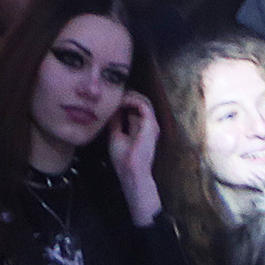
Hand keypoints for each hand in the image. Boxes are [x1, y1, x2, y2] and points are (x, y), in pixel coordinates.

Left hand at [108, 93, 163, 222]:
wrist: (130, 171)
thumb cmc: (123, 159)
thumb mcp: (116, 135)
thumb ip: (116, 122)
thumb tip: (112, 109)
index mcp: (142, 128)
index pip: (137, 108)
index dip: (125, 101)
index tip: (112, 98)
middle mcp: (149, 125)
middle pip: (141, 102)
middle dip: (128, 96)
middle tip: (114, 94)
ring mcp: (151, 124)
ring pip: (144, 100)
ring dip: (130, 96)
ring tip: (118, 96)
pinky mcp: (150, 124)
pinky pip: (143, 105)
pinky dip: (132, 100)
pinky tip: (122, 101)